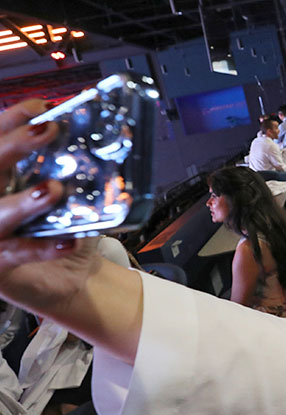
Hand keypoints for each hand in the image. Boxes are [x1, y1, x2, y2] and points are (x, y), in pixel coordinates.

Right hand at [0, 99, 142, 362]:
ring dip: (23, 201)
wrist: (73, 281)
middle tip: (47, 131)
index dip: (11, 122)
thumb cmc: (67, 232)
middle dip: (12, 146)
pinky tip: (67, 241)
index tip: (40, 107)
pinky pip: (14, 255)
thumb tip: (118, 130)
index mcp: (3, 180)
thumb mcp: (78, 195)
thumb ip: (87, 168)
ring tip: (51, 190)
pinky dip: (41, 247)